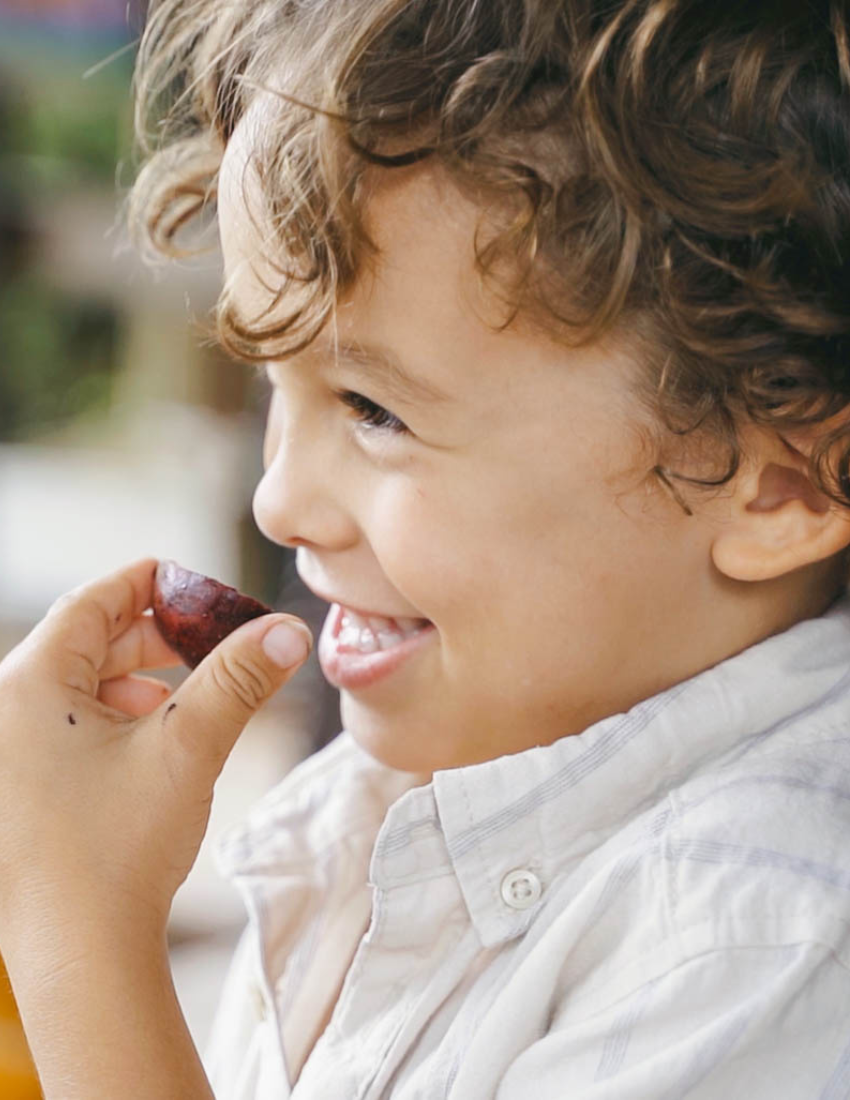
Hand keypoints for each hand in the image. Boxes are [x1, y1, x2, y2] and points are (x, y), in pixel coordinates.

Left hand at [0, 557, 312, 941]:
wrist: (79, 956)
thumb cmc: (118, 850)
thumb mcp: (188, 747)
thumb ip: (240, 678)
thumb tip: (287, 629)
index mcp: (27, 685)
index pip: (92, 600)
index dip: (152, 583)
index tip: (200, 585)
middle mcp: (3, 711)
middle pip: (87, 640)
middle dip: (156, 638)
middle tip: (212, 644)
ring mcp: (6, 752)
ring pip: (80, 684)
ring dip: (140, 681)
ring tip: (187, 703)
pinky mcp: (17, 787)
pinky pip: (68, 724)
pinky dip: (117, 718)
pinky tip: (154, 746)